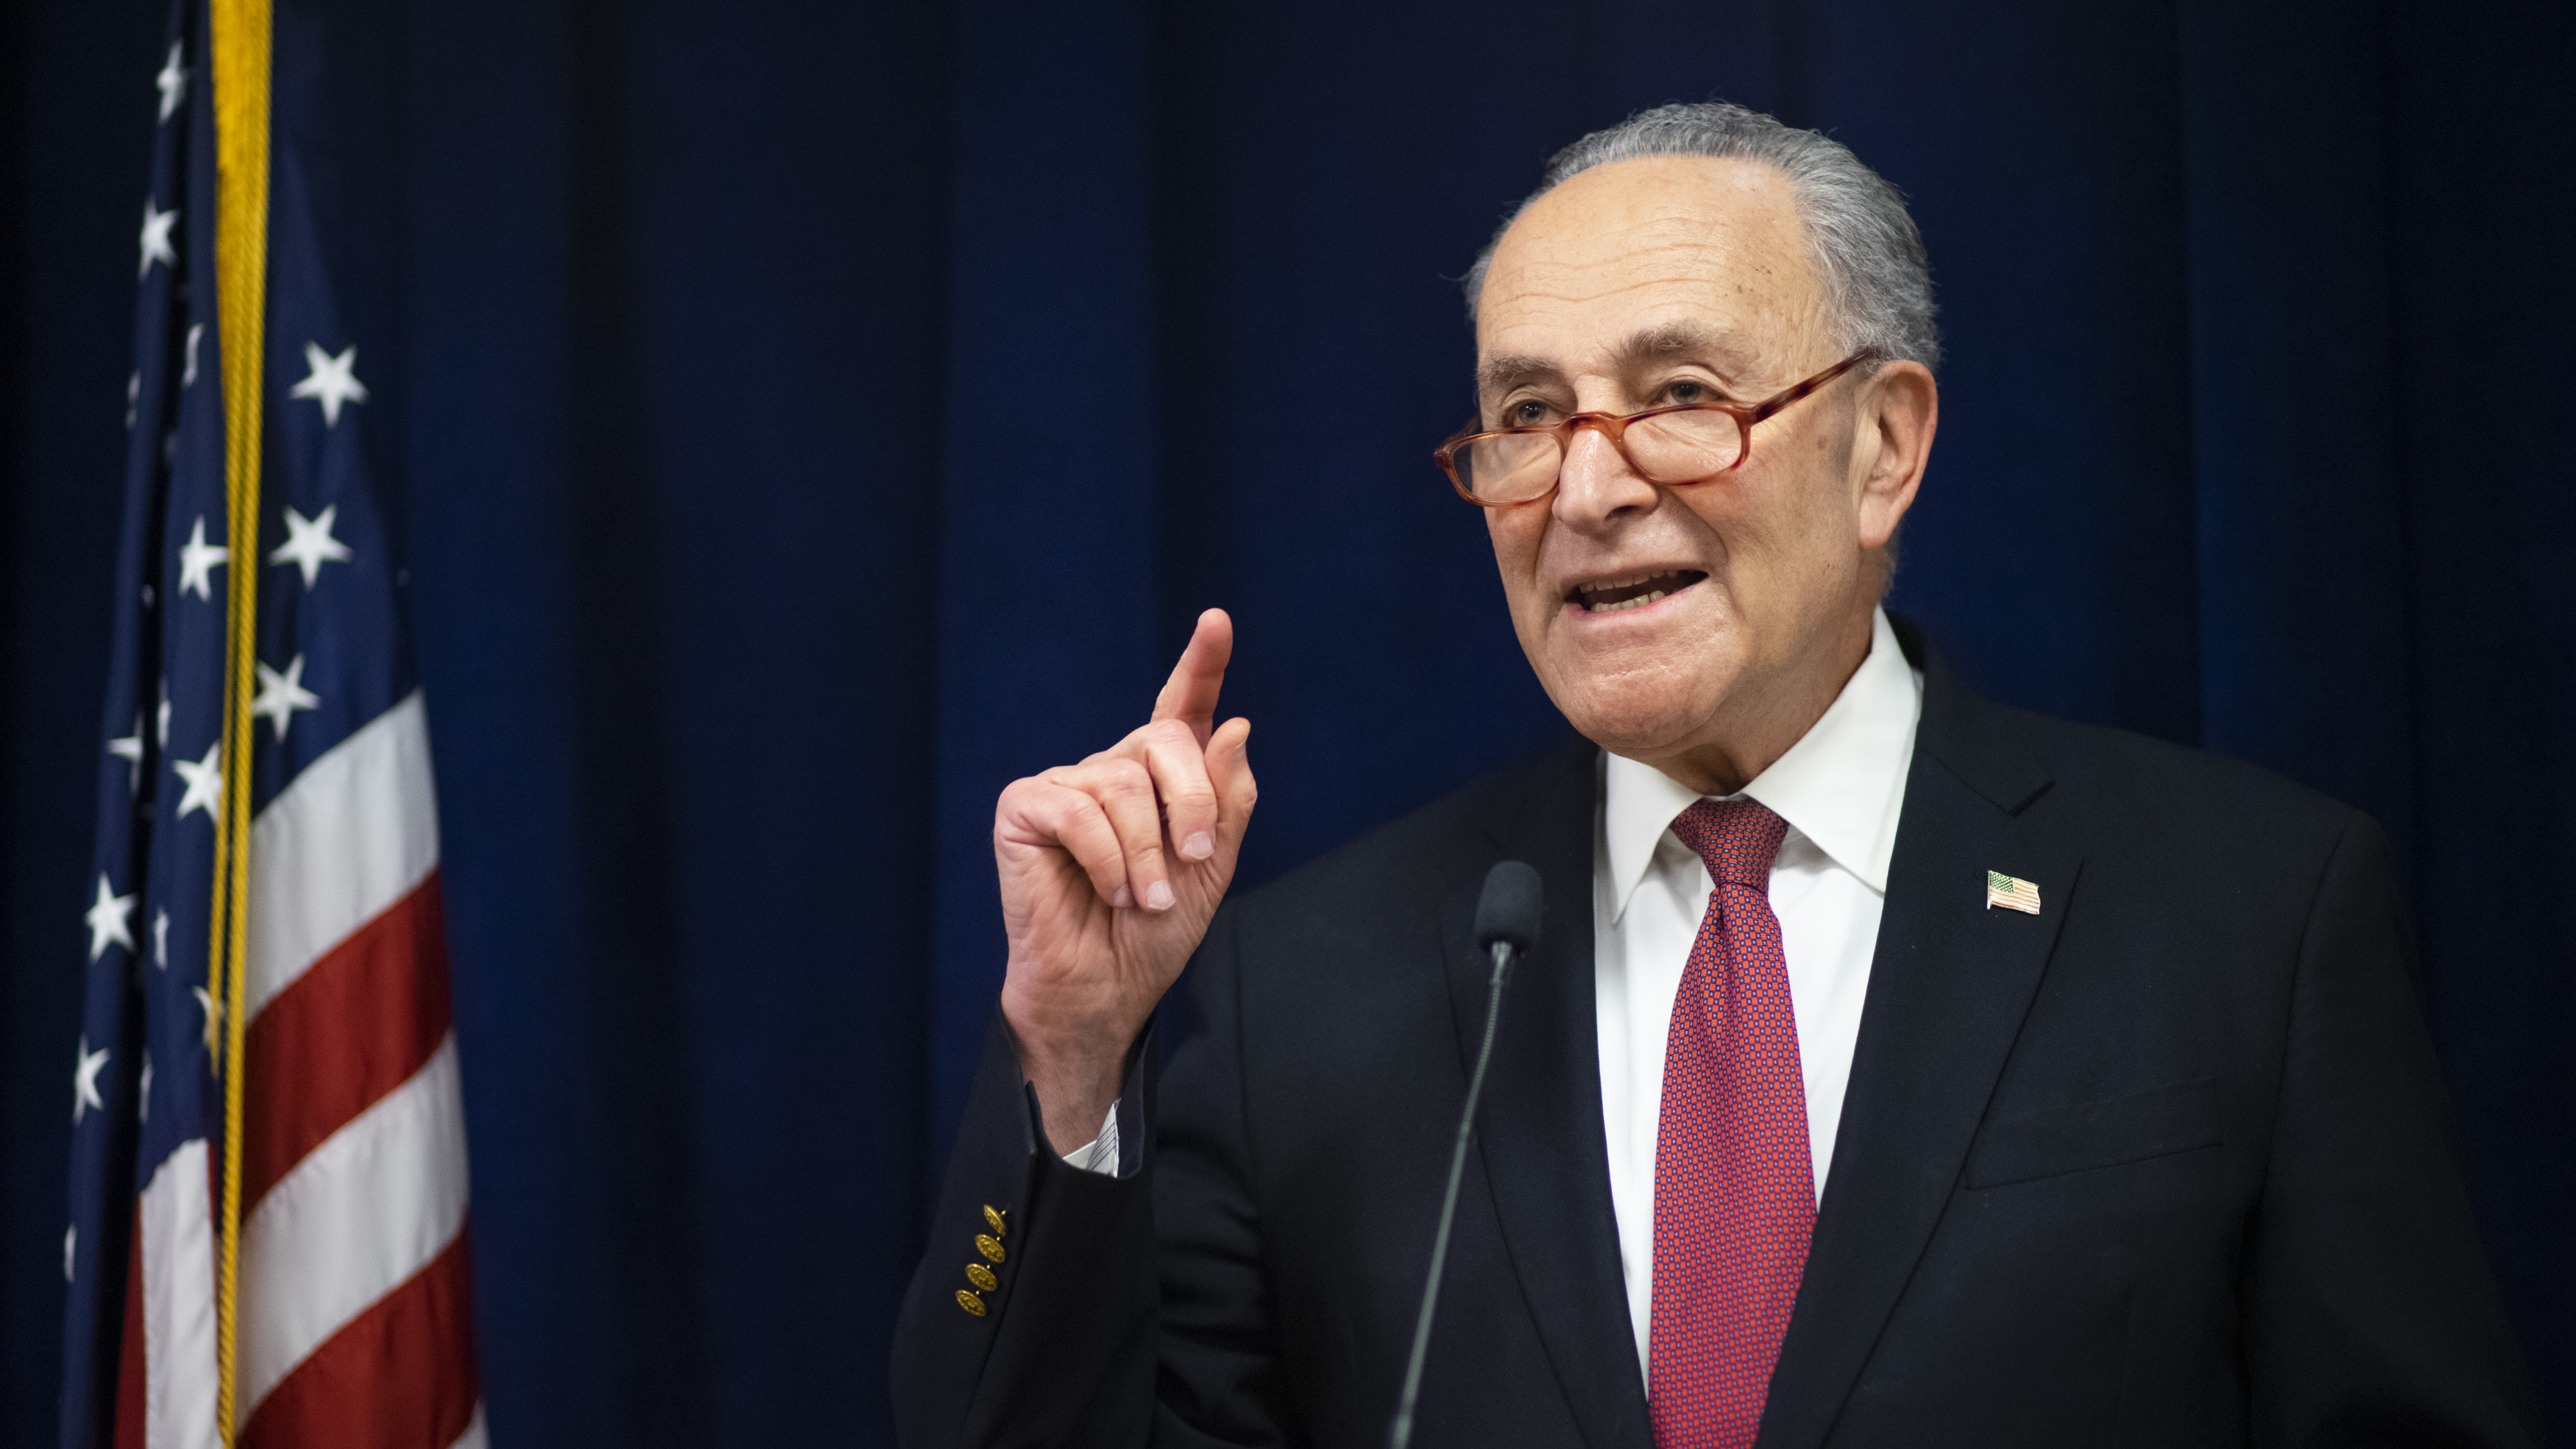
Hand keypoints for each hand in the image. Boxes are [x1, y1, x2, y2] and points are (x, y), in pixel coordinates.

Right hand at [994, 609, 1256, 1151]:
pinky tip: (1110, 891)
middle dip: (1191, 800)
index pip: (1181, 709)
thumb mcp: (1211, 867)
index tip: (1216, 622)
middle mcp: (1113, 771)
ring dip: (1146, 853)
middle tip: (1194, 859)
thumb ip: (1227, 800)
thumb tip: (1234, 726)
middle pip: (1164, 741)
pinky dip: (1106, 858)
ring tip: (1143, 899)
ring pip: (1122, 783)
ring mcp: (1067, 785)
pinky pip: (1077, 811)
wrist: (1107, 988)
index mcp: (1160, 779)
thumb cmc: (1153, 934)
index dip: (1200, 664)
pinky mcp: (1026, 808)